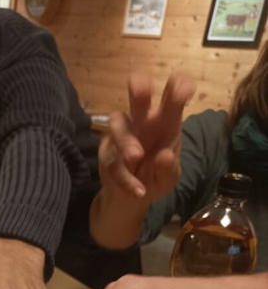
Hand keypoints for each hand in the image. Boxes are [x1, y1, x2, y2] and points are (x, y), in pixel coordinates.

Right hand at [100, 72, 195, 199]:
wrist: (130, 201)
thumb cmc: (155, 179)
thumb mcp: (169, 180)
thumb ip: (169, 169)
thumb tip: (164, 155)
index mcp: (166, 121)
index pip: (173, 94)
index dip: (178, 87)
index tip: (183, 90)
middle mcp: (143, 121)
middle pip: (139, 95)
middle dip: (140, 87)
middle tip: (141, 89)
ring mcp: (121, 133)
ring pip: (118, 123)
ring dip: (126, 140)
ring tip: (136, 158)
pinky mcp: (106, 151)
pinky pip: (111, 158)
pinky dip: (125, 177)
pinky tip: (137, 190)